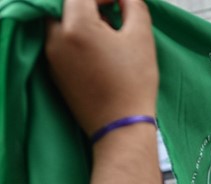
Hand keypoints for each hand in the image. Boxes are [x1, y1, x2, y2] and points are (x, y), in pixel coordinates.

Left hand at [46, 0, 158, 135]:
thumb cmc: (134, 83)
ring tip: (109, 34)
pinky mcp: (55, 74)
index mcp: (75, 26)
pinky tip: (100, 53)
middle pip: (66, 7)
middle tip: (114, 14)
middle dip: (90, 6)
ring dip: (82, 21)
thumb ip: (133, 7)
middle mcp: (55, 39)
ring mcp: (52, 58)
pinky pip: (61, 45)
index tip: (122, 2)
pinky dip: (77, 39)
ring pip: (61, 24)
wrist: (121, 126)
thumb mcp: (141, 38)